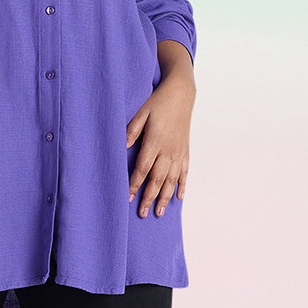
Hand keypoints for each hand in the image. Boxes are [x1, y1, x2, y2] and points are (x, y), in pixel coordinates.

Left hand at [125, 72, 194, 215]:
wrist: (182, 94)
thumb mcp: (140, 113)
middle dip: (149, 197)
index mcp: (154, 142)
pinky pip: (185, 172)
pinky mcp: (186, 151)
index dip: (134, 185)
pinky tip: (179, 197)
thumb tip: (121, 146)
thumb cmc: (158, 102)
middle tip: (142, 214)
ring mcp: (179, 152)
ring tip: (159, 212)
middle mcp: (168, 151)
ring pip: (172, 180)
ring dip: (165, 197)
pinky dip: (182, 186)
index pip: (142, 169)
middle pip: (157, 179)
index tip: (128, 198)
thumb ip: (130, 131)